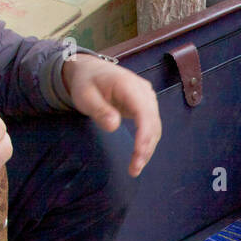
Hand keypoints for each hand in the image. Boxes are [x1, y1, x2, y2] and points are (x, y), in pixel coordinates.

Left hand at [62, 54, 160, 176]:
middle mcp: (143, 91)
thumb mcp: (85, 96)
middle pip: (153, 122)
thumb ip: (99, 110)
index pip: (144, 112)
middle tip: (134, 169)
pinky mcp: (147, 106)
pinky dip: (147, 142)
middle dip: (146, 147)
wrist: (91, 70)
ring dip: (148, 148)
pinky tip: (139, 155)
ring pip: (155, 127)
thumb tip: (114, 126)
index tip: (138, 153)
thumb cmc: (86, 83)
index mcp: (128, 85)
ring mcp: (148, 98)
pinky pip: (152, 126)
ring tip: (136, 167)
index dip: (144, 134)